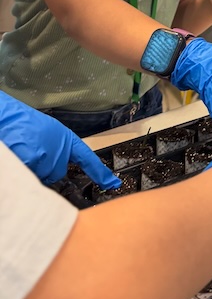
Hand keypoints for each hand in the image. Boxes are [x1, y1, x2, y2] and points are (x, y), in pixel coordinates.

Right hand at [0, 91, 120, 187]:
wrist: (6, 114)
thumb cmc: (23, 123)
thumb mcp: (47, 133)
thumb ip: (56, 150)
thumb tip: (56, 168)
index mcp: (67, 139)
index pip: (87, 158)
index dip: (100, 173)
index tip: (114, 183)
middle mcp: (62, 148)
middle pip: (55, 174)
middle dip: (43, 168)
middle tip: (30, 151)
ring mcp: (49, 155)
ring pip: (41, 177)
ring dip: (31, 169)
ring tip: (22, 150)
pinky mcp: (34, 159)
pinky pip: (30, 177)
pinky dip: (23, 170)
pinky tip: (19, 155)